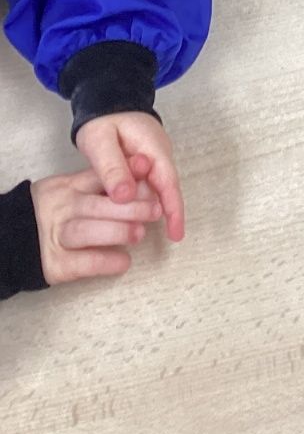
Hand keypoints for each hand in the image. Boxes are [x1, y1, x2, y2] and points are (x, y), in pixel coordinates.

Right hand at [31, 163, 162, 285]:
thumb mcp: (74, 188)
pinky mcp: (56, 264)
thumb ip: (103, 182)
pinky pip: (82, 263)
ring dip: (116, 232)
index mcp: (68, 187)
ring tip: (139, 234)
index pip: (98, 176)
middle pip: (95, 205)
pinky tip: (124, 261)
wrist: (18, 241)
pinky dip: (106, 262)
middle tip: (155, 210)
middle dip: (129, 207)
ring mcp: (56, 236)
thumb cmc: (59, 212)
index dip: (126, 173)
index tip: (150, 169)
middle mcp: (61, 209)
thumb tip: (145, 169)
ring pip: (85, 232)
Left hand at [76, 111, 185, 241]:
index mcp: (154, 148)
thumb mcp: (100, 142)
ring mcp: (155, 158)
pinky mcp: (146, 162)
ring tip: (130, 228)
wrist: (106, 97)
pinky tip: (127, 212)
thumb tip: (126, 198)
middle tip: (137, 235)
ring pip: (154, 189)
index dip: (174, 210)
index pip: (168, 183)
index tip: (177, 234)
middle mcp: (160, 154)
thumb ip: (112, 168)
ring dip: (144, 207)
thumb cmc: (103, 118)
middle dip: (156, 214)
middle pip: (163, 190)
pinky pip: (146, 184)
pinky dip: (138, 198)